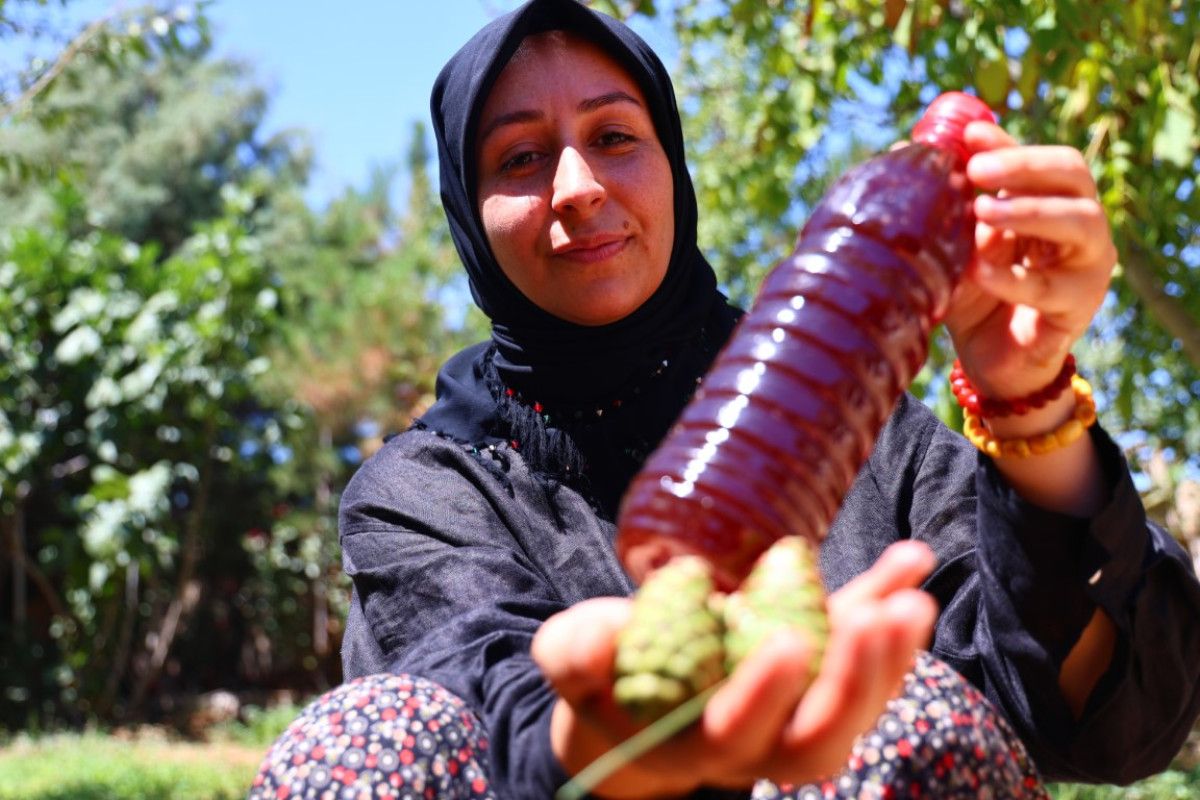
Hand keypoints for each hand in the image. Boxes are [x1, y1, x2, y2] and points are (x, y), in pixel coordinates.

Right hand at [532, 541, 937, 797]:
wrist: (635, 692)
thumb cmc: (600, 675)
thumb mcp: (571, 658)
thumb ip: (574, 654)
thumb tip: (603, 640)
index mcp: (693, 742)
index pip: (738, 734)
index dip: (765, 695)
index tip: (787, 640)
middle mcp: (756, 743)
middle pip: (820, 739)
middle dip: (856, 683)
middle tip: (879, 619)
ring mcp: (794, 712)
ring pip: (857, 708)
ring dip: (891, 657)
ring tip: (911, 596)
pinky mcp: (817, 673)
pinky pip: (864, 654)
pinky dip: (891, 608)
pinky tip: (914, 560)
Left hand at [943, 121, 1116, 398]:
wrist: (992, 362)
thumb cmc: (976, 296)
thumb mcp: (953, 246)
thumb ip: (940, 206)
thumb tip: (901, 150)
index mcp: (1049, 204)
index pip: (1039, 160)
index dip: (1007, 143)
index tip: (969, 133)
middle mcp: (1078, 228)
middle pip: (1072, 176)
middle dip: (1024, 166)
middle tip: (978, 170)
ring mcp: (1086, 266)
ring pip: (1079, 222)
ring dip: (1029, 211)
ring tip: (982, 211)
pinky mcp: (1077, 308)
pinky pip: (1048, 288)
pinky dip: (1010, 278)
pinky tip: (977, 270)